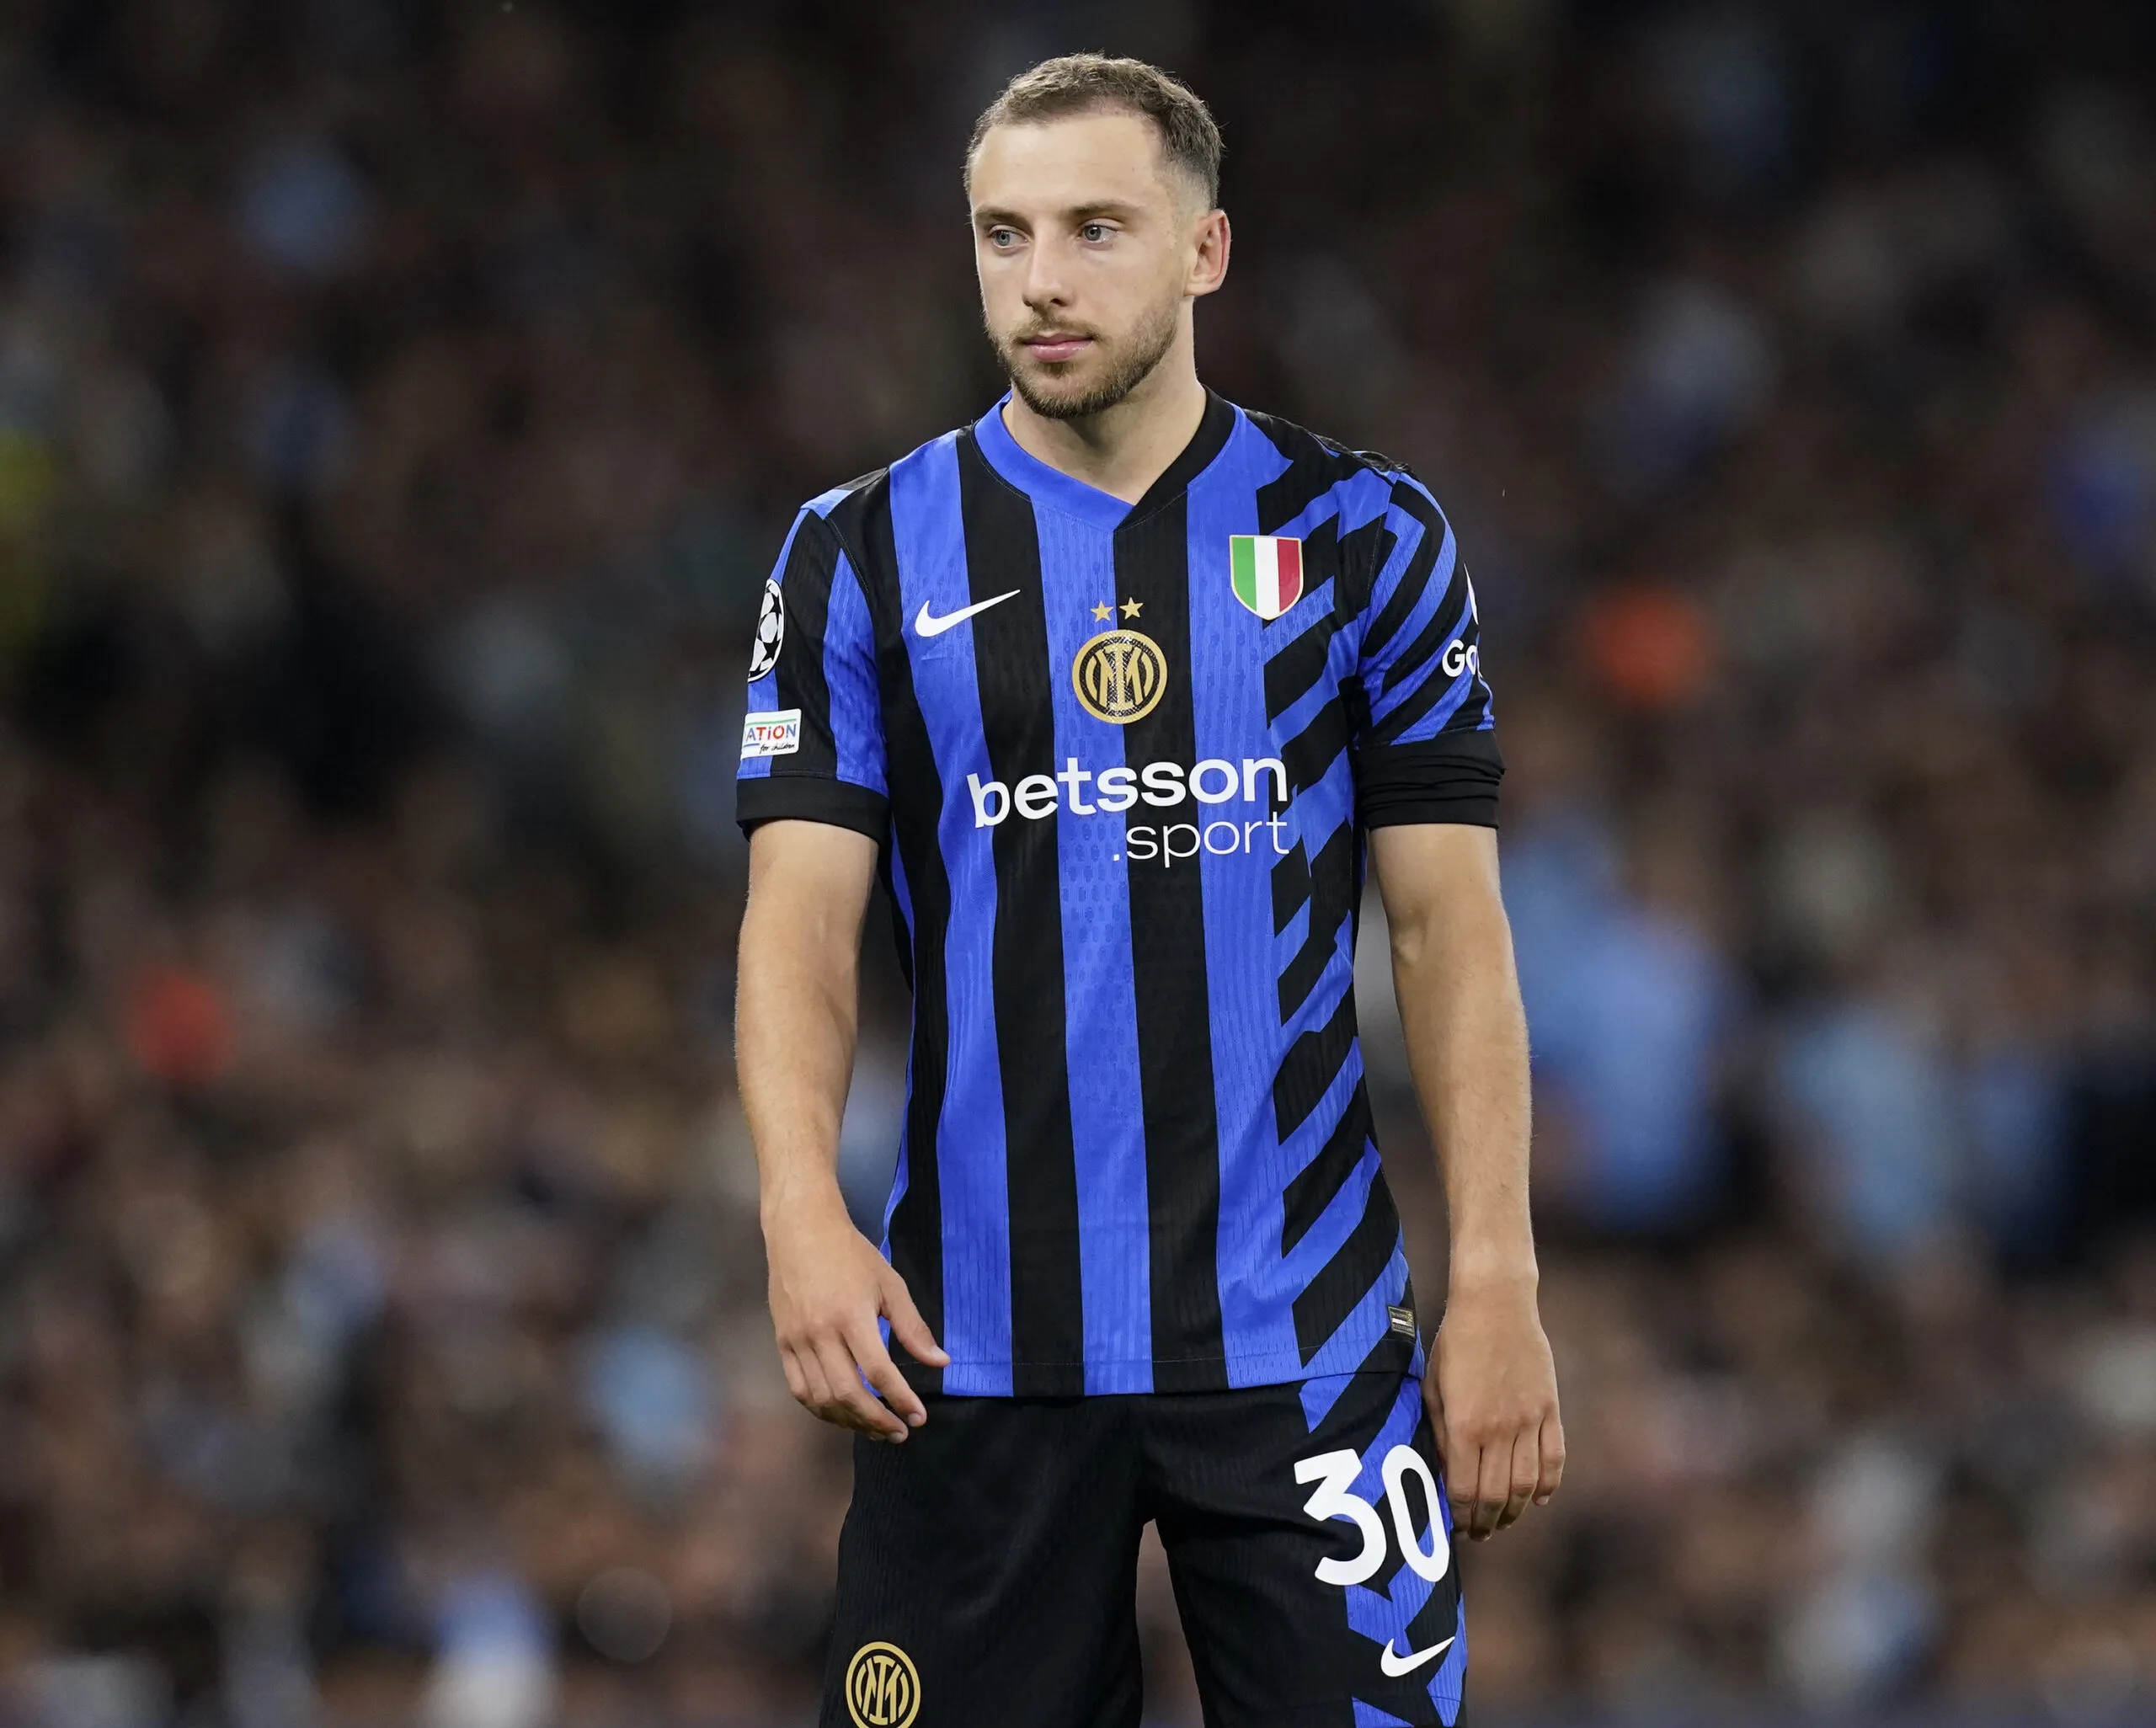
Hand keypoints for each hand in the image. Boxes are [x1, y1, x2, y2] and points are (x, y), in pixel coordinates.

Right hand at [765, 1193, 948, 1440]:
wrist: (800, 1232)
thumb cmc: (850, 1255)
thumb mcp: (890, 1284)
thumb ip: (913, 1327)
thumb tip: (940, 1362)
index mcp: (851, 1316)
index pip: (877, 1372)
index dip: (900, 1399)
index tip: (919, 1417)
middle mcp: (820, 1333)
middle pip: (847, 1393)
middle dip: (876, 1420)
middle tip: (900, 1432)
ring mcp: (797, 1341)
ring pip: (821, 1398)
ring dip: (850, 1421)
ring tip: (875, 1428)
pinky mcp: (782, 1344)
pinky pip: (800, 1389)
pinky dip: (822, 1409)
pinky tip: (843, 1414)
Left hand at [1426, 1274, 1563, 1541]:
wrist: (1496, 1302)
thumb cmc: (1455, 1342)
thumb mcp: (1432, 1386)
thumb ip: (1439, 1433)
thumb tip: (1445, 1474)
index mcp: (1465, 1424)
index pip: (1464, 1490)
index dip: (1459, 1517)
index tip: (1454, 1529)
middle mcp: (1500, 1428)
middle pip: (1496, 1495)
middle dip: (1485, 1523)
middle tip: (1477, 1534)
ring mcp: (1530, 1419)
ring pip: (1528, 1484)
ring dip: (1514, 1511)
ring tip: (1502, 1522)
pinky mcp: (1551, 1409)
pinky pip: (1554, 1458)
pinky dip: (1548, 1485)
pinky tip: (1538, 1500)